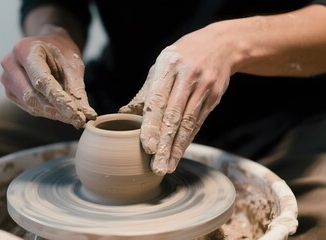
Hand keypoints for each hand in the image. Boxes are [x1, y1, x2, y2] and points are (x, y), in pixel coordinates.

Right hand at [0, 27, 96, 127]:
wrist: (46, 44)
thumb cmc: (60, 51)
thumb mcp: (73, 63)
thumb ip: (77, 87)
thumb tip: (85, 113)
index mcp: (25, 49)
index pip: (41, 80)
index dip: (58, 99)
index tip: (74, 113)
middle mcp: (10, 62)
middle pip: (31, 96)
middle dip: (56, 110)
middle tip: (77, 119)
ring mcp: (6, 77)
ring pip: (29, 104)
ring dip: (52, 113)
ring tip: (72, 115)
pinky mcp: (9, 90)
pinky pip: (28, 106)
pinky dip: (45, 111)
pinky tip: (59, 109)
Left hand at [120, 22, 241, 174]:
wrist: (220, 45)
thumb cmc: (181, 57)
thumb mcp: (162, 65)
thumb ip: (146, 91)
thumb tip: (123, 114)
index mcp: (169, 66)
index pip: (158, 100)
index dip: (152, 125)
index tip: (147, 147)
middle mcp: (188, 77)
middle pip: (175, 116)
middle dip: (165, 144)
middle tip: (157, 167)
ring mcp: (204, 87)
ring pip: (188, 123)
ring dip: (177, 148)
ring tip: (167, 167)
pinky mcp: (215, 96)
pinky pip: (199, 122)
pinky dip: (188, 139)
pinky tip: (179, 153)